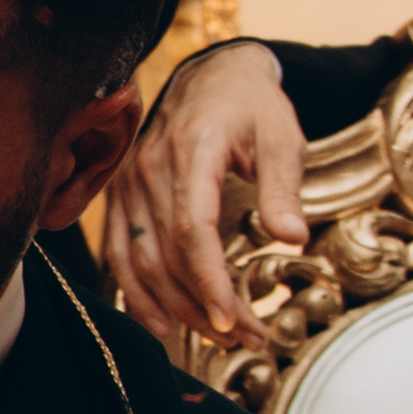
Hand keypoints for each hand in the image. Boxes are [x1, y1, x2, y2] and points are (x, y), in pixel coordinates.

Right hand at [93, 38, 303, 348]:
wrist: (212, 76)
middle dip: (204, 305)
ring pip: (141, 260)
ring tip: (217, 337)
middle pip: (166, 254)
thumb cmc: (252, 108)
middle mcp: (150, 167)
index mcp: (192, 149)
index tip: (232, 320)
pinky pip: (120, 251)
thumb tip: (292, 238)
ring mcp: (128, 182)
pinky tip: (160, 323)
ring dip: (175, 307)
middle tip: (246, 338)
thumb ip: (283, 189)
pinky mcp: (121, 195)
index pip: (191, 228)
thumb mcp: (282, 138)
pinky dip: (135, 291)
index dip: (209, 280)